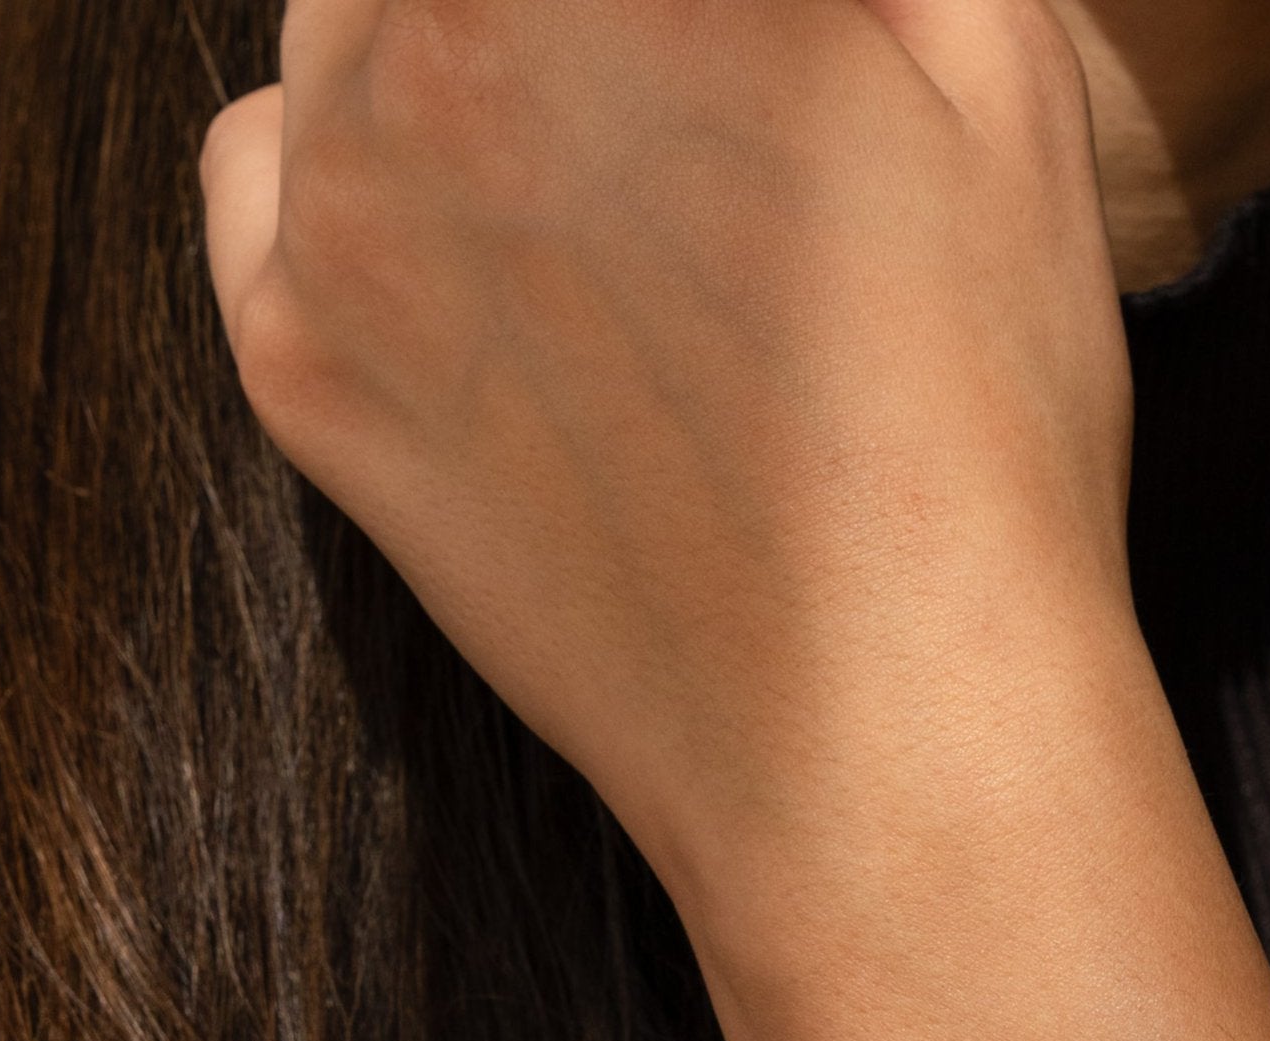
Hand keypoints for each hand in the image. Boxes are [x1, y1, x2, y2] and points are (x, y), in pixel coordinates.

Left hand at [198, 0, 1135, 948]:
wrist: (889, 740)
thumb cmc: (983, 432)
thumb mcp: (1008, 81)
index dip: (688, 19)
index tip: (740, 73)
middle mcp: (432, 32)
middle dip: (566, 24)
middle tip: (678, 117)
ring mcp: (342, 210)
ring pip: (346, 24)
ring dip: (455, 52)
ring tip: (595, 178)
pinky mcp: (303, 370)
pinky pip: (260, 179)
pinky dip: (340, 168)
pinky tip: (473, 250)